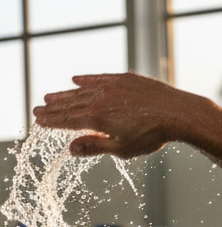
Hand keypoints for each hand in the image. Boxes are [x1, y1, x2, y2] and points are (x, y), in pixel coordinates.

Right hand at [32, 72, 199, 158]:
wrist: (178, 113)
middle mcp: (100, 98)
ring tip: (52, 96)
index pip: (67, 120)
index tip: (39, 121)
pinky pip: (99, 78)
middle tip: (39, 109)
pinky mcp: (125, 79)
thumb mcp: (123, 148)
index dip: (52, 121)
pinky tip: (77, 79)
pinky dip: (86, 79)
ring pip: (82, 89)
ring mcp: (112, 86)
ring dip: (65, 93)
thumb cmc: (152, 135)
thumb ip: (96, 146)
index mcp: (97, 118)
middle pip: (70, 103)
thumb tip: (71, 149)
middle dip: (53, 107)